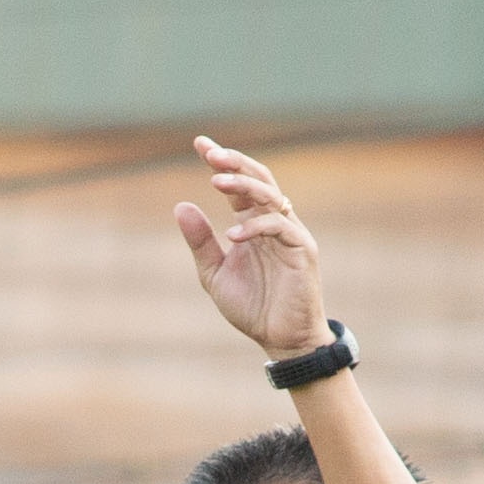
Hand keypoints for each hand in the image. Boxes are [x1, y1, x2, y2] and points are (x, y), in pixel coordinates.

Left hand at [175, 136, 332, 359]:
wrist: (281, 339)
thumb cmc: (252, 307)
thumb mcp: (214, 274)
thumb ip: (200, 243)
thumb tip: (180, 207)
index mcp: (253, 224)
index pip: (238, 185)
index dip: (222, 162)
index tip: (199, 144)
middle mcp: (274, 222)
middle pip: (258, 179)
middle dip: (234, 163)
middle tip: (210, 153)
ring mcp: (290, 233)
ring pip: (271, 196)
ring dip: (243, 186)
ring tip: (216, 181)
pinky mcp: (302, 250)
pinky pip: (280, 227)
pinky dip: (255, 227)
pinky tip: (232, 235)